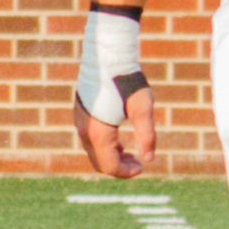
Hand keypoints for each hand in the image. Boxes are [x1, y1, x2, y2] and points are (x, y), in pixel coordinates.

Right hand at [69, 7, 155, 174]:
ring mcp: (79, 121)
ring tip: (130, 153)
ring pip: (92, 151)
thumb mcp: (143, 108)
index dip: (126, 173)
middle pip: (99, 163)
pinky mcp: (79, 113)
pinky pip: (89, 139)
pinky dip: (102, 145)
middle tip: (138, 162)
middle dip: (118, 167)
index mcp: (99, 133)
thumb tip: (148, 159)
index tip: (142, 167)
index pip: (109, 167)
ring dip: (110, 156)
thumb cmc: (127, 80)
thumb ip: (147, 136)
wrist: (106, 55)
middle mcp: (84, 130)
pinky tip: (118, 140)